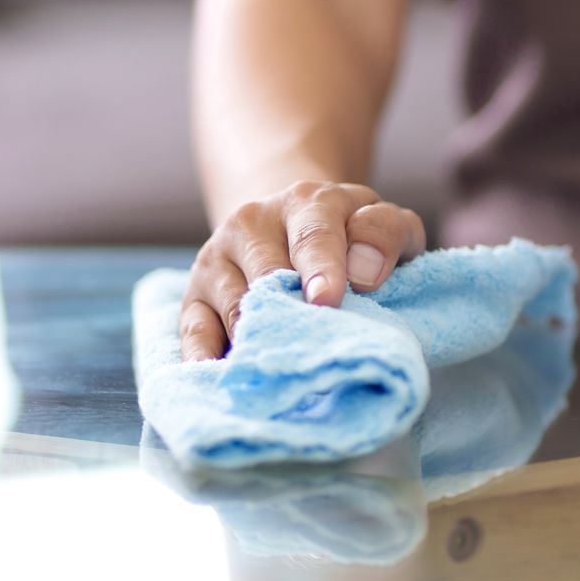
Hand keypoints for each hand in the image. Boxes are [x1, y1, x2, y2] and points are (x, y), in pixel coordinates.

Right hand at [180, 181, 425, 360]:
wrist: (288, 226)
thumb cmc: (350, 237)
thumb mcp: (385, 223)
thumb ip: (386, 234)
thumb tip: (364, 273)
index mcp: (305, 202)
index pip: (313, 235)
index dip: (321, 269)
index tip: (327, 301)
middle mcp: (252, 222)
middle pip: (266, 274)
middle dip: (288, 313)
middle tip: (311, 352)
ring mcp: (217, 258)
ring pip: (234, 306)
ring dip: (256, 341)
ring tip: (281, 375)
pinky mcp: (194, 294)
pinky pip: (194, 330)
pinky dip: (204, 357)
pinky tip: (221, 377)